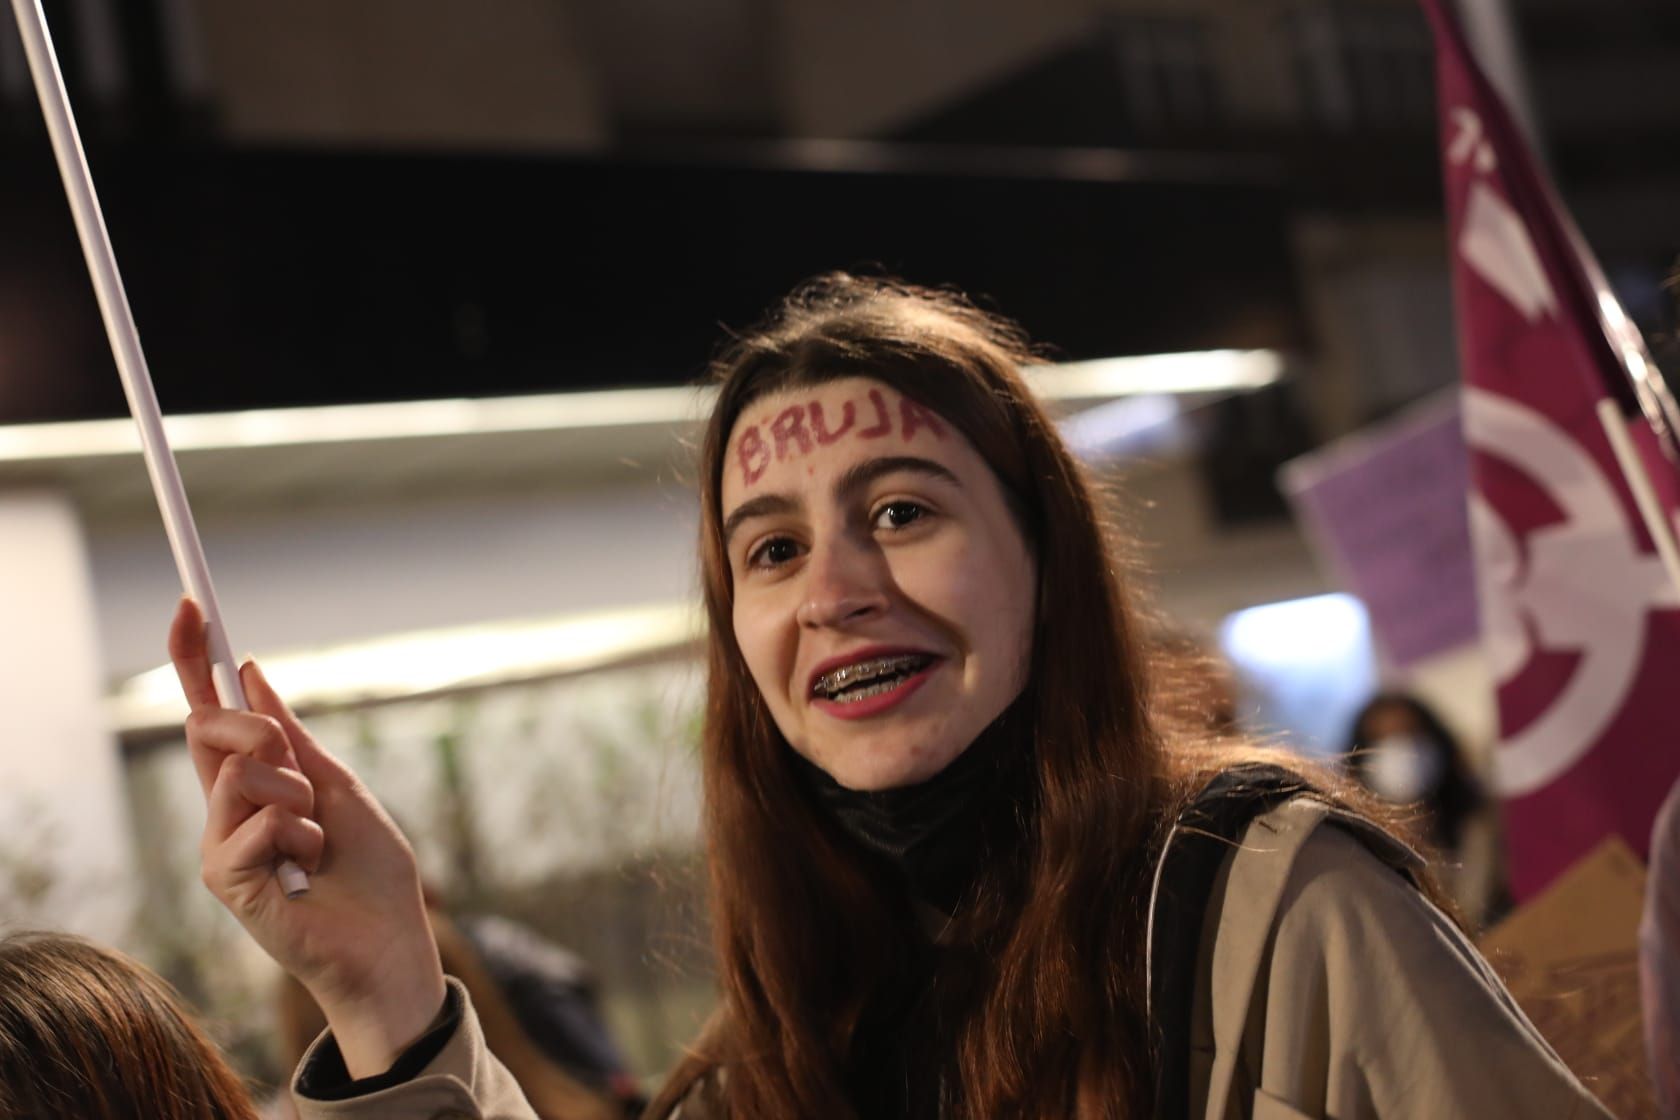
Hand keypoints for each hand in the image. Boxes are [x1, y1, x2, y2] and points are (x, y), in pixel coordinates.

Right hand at [169, 597, 446, 1076]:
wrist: (391, 944)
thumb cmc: (372, 874)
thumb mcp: (341, 787)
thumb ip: (294, 737)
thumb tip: (252, 674)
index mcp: (254, 786)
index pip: (211, 714)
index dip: (197, 660)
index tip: (191, 605)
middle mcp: (225, 812)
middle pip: (207, 728)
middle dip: (260, 730)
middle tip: (304, 772)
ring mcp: (220, 847)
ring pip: (241, 772)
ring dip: (300, 797)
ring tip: (319, 844)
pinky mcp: (226, 882)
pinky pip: (258, 823)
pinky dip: (300, 837)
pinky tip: (309, 872)